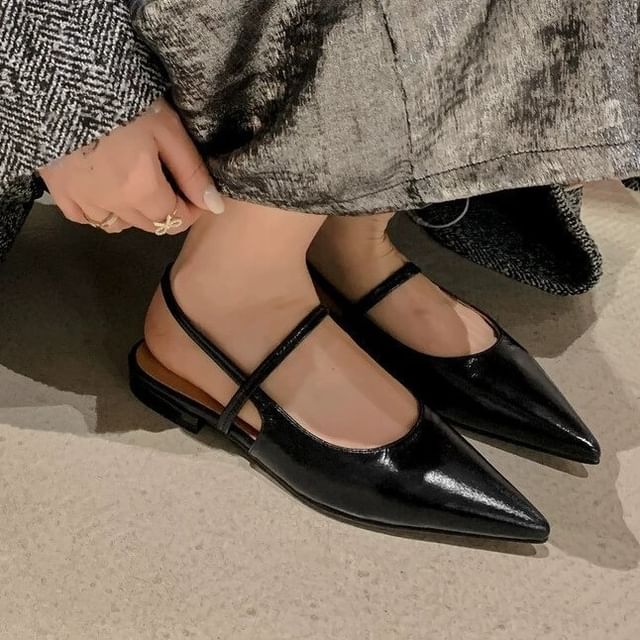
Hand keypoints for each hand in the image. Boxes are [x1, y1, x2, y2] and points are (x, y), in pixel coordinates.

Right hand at [38, 97, 224, 233]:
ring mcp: (82, 200)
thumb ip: (191, 172)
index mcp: (141, 190)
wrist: (59, 78)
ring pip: (118, 225)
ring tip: (138, 185)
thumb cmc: (122, 98)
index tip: (194, 191)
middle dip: (166, 210)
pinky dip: (100, 212)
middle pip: (149, 224)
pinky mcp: (59, 191)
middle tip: (168, 181)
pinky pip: (85, 218)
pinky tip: (107, 191)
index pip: (176, 219)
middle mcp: (112, 204)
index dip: (191, 209)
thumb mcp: (168, 129)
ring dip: (134, 214)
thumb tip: (214, 207)